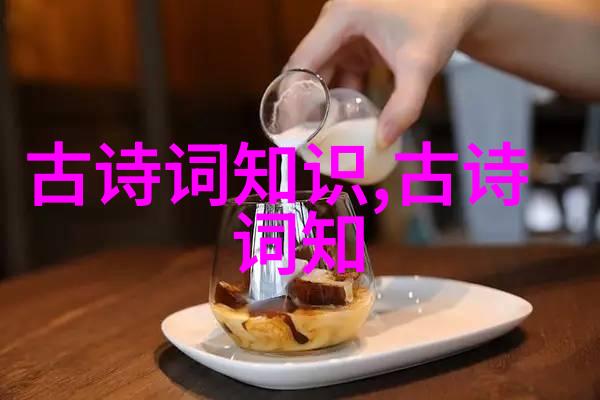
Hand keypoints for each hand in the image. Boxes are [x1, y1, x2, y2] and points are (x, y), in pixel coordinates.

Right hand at [286, 0, 488, 147]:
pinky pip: (339, 71)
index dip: (293, 97)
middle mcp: (335, 22)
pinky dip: (341, 95)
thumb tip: (383, 142)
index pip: (303, 62)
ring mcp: (344, 31)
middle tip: (304, 138)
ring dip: (323, 102)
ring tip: (321, 135)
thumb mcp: (420, 65)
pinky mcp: (355, 41)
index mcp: (341, 18)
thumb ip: (404, 106)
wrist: (456, 2)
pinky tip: (346, 119)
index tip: (292, 129)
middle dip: (305, 104)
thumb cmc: (438, 21)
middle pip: (308, 68)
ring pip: (322, 72)